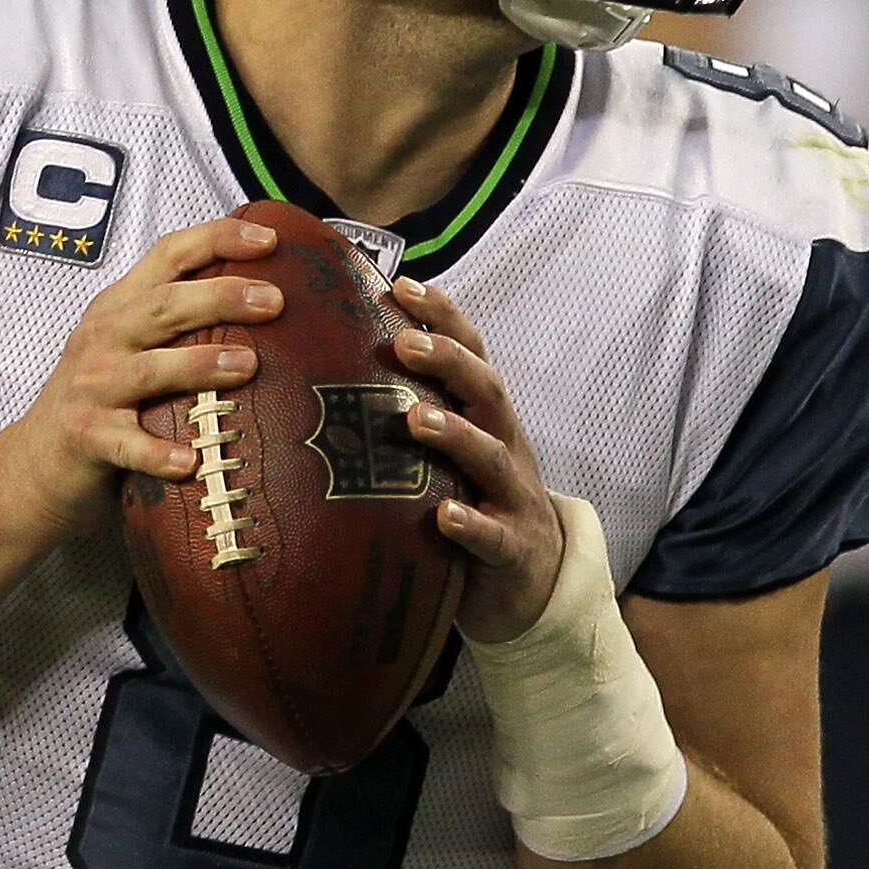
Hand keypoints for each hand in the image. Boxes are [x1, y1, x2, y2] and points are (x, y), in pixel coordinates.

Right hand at [0, 218, 283, 541]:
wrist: (34, 464)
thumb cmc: (104, 402)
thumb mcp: (130, 348)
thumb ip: (178, 325)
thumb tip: (269, 306)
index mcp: (120, 306)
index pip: (168, 255)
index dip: (217, 240)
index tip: (269, 240)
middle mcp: (104, 337)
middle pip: (164, 306)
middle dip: (220, 297)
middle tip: (274, 301)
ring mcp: (93, 388)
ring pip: (149, 370)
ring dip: (198, 366)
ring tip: (248, 365)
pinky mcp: (87, 437)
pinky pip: (128, 445)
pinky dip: (158, 454)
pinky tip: (190, 462)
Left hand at [389, 277, 564, 643]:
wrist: (533, 583)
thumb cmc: (473, 503)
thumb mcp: (448, 454)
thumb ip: (410, 411)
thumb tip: (334, 366)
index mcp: (485, 418)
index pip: (470, 353)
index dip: (443, 317)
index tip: (401, 285)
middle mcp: (504, 446)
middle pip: (485, 391)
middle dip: (449, 361)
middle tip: (405, 342)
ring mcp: (513, 497)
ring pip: (491, 457)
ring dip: (455, 435)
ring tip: (416, 419)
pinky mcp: (513, 550)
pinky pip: (494, 536)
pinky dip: (470, 525)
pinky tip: (445, 516)